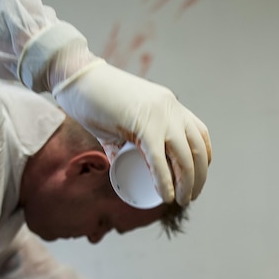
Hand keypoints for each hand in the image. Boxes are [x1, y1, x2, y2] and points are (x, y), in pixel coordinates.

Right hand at [53, 60, 211, 204]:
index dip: (203, 158)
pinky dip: (165, 181)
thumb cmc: (93, 99)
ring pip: (184, 157)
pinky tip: (167, 196)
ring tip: (182, 200)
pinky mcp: (143, 125)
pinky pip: (159, 159)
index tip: (196, 176)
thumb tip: (119, 166)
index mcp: (168, 104)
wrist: (76, 78)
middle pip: (197, 148)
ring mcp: (160, 115)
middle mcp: (170, 108)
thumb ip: (123, 142)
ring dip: (187, 183)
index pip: (199, 133)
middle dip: (199, 177)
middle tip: (189, 196)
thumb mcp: (120, 122)